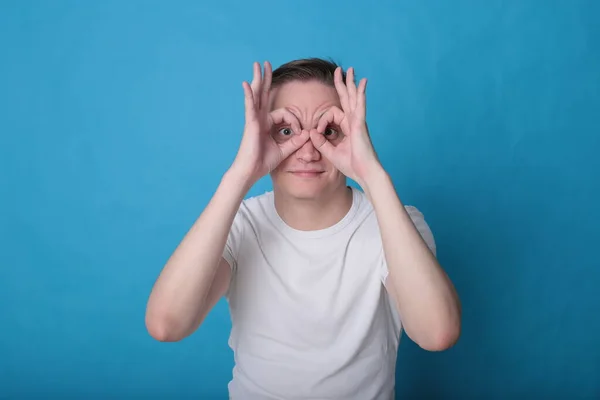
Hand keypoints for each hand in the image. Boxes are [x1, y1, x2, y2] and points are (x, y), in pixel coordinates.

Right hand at [231, 61, 309, 182]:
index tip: (300, 134)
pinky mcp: (250, 124)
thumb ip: (295, 142)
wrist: (250, 171)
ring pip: (256, 95)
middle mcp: (259, 119)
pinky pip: (250, 106)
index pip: (285, 114)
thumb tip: (307, 134)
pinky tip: (246, 84)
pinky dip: (249, 95)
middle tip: (265, 63)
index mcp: (266, 124)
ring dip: (258, 79)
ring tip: (257, 64)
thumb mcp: (284, 150)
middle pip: (263, 94)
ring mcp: (254, 119)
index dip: (295, 122)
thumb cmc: (262, 163)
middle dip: (266, 79)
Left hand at [309, 67, 380, 185]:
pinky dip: (361, 94)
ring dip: (351, 83)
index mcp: (347, 127)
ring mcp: (358, 122)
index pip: (332, 114)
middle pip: (347, 98)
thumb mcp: (331, 153)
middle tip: (340, 70)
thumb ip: (321, 142)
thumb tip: (311, 133)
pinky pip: (360, 106)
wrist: (365, 173)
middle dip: (343, 84)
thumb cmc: (352, 165)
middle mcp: (353, 122)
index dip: (321, 120)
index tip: (317, 132)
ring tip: (350, 70)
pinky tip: (361, 84)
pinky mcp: (360, 125)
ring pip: (354, 98)